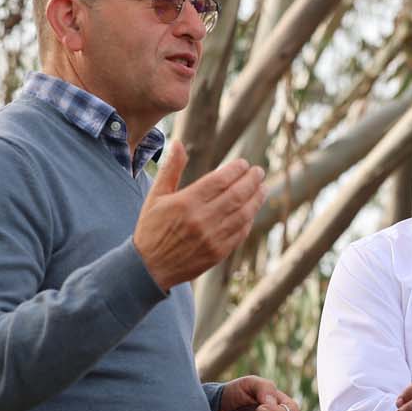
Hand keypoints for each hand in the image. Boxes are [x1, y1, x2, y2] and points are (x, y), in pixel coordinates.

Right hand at [134, 141, 266, 290]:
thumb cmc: (151, 228)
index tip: (244, 164)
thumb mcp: (156, 196)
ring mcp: (212, 238)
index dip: (236, 170)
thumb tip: (178, 142)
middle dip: (252, 181)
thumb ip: (171, 169)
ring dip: (256, 198)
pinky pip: (240, 232)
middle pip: (236, 195)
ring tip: (263, 187)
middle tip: (259, 171)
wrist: (149, 268)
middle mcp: (201, 219)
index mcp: (186, 202)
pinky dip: (249, 219)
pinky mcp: (218, 253)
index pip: (219, 180)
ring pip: (243, 213)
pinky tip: (252, 209)